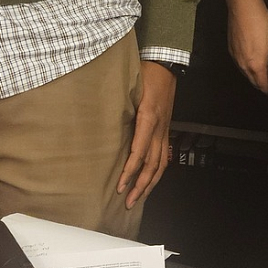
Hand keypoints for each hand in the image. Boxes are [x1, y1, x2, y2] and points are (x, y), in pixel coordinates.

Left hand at [117, 60, 175, 208]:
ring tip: (138, 198)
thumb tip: (101, 126)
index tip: (120, 186)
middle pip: (152, 164)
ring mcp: (165, 131)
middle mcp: (159, 129)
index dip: (130, 171)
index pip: (139, 152)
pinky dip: (157, 172)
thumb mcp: (130, 89)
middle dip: (140, 185)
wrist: (166, 66)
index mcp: (148, 118)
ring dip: (150, 183)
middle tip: (128, 202)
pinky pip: (164, 157)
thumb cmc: (145, 74)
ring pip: (161, 164)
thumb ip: (119, 107)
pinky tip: (150, 181)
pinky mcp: (166, 131)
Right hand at [227, 0, 267, 93]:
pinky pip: (240, 63)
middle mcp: (243, 64)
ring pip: (246, 73)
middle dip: (263, 85)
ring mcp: (235, 56)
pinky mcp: (231, 48)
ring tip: (265, 74)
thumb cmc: (261, 21)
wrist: (244, 6)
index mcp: (256, 65)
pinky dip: (248, 66)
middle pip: (254, 82)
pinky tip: (254, 60)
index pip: (264, 86)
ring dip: (255, 76)